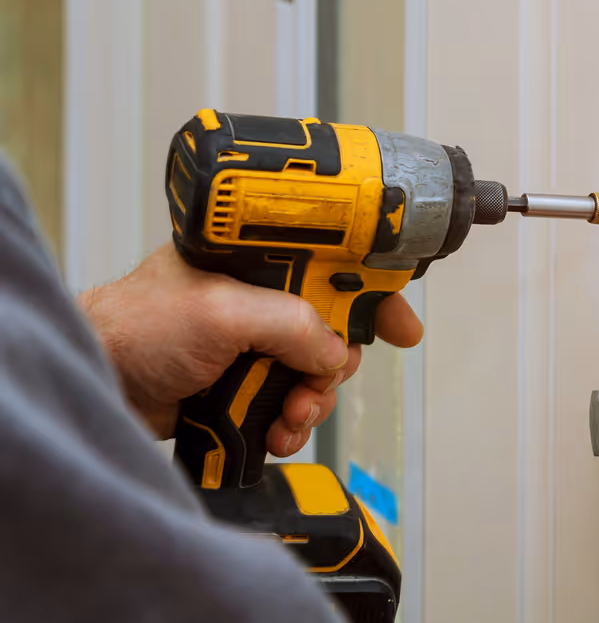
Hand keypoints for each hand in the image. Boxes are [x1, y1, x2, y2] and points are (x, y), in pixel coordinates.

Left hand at [77, 243, 422, 455]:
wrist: (97, 382)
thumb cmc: (134, 327)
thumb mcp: (223, 313)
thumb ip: (290, 325)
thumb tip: (334, 353)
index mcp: (260, 262)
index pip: (336, 266)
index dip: (375, 291)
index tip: (401, 324)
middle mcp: (261, 299)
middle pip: (335, 330)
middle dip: (335, 365)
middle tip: (319, 383)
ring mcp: (252, 345)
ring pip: (316, 374)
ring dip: (311, 402)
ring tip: (288, 419)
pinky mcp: (242, 385)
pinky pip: (290, 405)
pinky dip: (291, 425)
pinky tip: (274, 435)